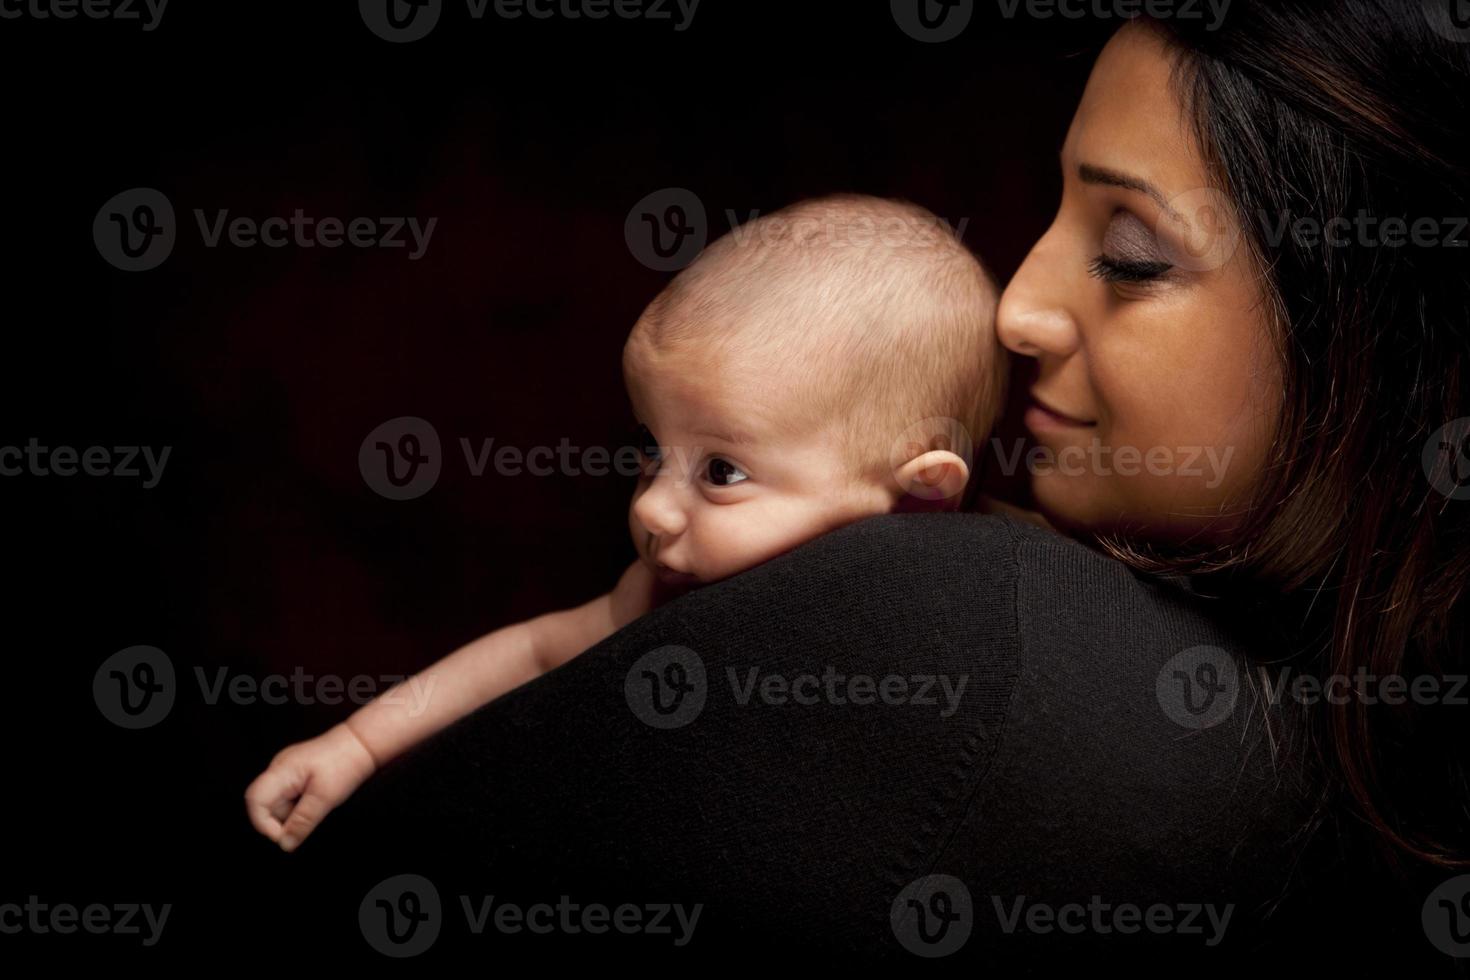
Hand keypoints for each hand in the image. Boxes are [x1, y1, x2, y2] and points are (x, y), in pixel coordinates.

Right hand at [244, 722, 378, 851]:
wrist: (362, 742)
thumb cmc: (346, 762)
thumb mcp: (325, 798)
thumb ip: (302, 822)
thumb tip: (285, 843)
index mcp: (281, 770)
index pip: (254, 800)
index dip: (264, 824)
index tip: (284, 837)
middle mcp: (278, 767)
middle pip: (265, 804)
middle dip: (283, 819)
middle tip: (308, 819)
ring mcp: (286, 768)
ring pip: (278, 802)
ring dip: (294, 812)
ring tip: (318, 803)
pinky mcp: (295, 772)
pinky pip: (288, 795)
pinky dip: (299, 804)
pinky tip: (316, 798)